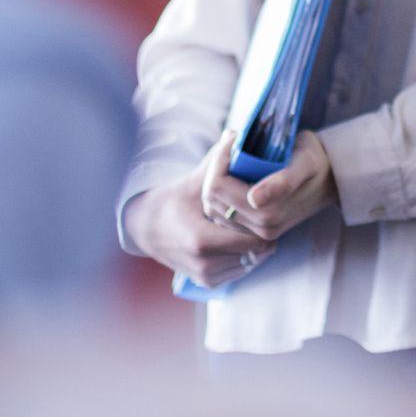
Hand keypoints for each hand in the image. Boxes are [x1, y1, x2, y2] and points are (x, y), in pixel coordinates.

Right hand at [126, 132, 275, 289]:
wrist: (148, 228)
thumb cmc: (176, 199)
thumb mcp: (196, 179)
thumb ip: (219, 159)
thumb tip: (237, 132)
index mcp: (201, 240)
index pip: (254, 240)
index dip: (264, 222)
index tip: (267, 207)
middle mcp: (204, 264)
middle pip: (256, 252)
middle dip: (264, 233)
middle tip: (266, 214)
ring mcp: (206, 276)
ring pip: (251, 262)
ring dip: (256, 246)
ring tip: (253, 224)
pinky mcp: (207, 283)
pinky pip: (241, 270)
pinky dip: (245, 256)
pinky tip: (240, 237)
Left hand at [211, 130, 335, 242]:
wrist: (331, 177)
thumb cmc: (315, 162)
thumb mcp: (305, 163)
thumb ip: (283, 182)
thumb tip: (255, 199)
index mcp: (269, 213)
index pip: (217, 187)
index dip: (219, 160)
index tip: (234, 138)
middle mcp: (261, 228)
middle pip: (211, 197)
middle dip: (216, 167)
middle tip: (234, 142)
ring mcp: (256, 232)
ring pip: (212, 205)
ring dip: (218, 178)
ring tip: (237, 156)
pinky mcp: (252, 230)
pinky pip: (220, 212)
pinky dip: (222, 191)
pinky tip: (238, 174)